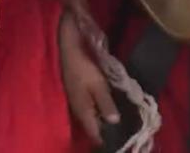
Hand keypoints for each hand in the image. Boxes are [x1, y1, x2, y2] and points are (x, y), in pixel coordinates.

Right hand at [59, 12, 119, 143]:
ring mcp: (77, 100)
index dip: (106, 139)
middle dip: (106, 129)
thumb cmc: (81, 66)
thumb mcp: (97, 84)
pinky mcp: (77, 91)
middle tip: (125, 127)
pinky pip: (90, 106)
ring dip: (103, 117)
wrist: (63, 48)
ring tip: (121, 116)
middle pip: (93, 126)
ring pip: (92, 116)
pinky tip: (109, 102)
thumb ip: (105, 103)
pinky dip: (100, 107)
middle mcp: (78, 109)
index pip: (94, 133)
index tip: (120, 140)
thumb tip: (115, 122)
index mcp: (83, 110)